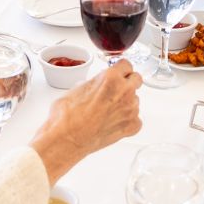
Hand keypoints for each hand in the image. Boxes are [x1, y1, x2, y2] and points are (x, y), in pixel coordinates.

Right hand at [29, 61, 143, 181]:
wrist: (66, 139)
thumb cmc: (67, 115)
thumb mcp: (78, 87)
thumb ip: (95, 82)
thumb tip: (99, 83)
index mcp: (111, 78)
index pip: (126, 64)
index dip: (120, 69)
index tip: (118, 72)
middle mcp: (125, 92)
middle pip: (137, 79)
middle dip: (128, 82)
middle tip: (116, 89)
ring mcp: (130, 110)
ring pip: (136, 100)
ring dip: (126, 102)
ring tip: (108, 111)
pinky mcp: (132, 126)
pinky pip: (136, 118)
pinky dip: (127, 120)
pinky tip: (112, 122)